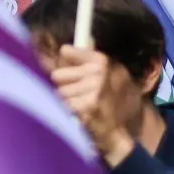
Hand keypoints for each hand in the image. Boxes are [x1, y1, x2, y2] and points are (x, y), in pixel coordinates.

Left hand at [48, 45, 136, 166]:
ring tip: (80, 105)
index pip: (66, 52)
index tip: (67, 68)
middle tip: (77, 94)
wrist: (117, 132)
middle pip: (57, 74)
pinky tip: (80, 114)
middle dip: (63, 86)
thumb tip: (75, 42)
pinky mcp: (87, 106)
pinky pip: (63, 105)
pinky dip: (68, 112)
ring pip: (59, 92)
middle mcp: (98, 72)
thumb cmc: (110, 101)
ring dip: (66, 101)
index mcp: (102, 60)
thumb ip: (90, 59)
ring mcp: (93, 89)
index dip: (63, 61)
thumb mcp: (109, 74)